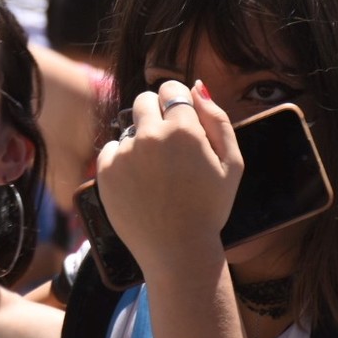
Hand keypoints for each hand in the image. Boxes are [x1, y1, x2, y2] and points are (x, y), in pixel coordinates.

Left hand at [94, 80, 240, 277]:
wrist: (178, 251)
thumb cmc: (210, 208)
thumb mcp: (232, 164)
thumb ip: (218, 119)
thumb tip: (196, 87)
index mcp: (183, 130)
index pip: (170, 88)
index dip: (177, 101)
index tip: (180, 117)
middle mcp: (149, 136)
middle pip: (144, 101)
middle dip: (155, 113)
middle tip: (168, 144)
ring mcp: (124, 154)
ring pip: (128, 129)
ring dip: (139, 141)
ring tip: (156, 172)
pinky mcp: (105, 172)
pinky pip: (111, 150)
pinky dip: (123, 160)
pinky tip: (140, 182)